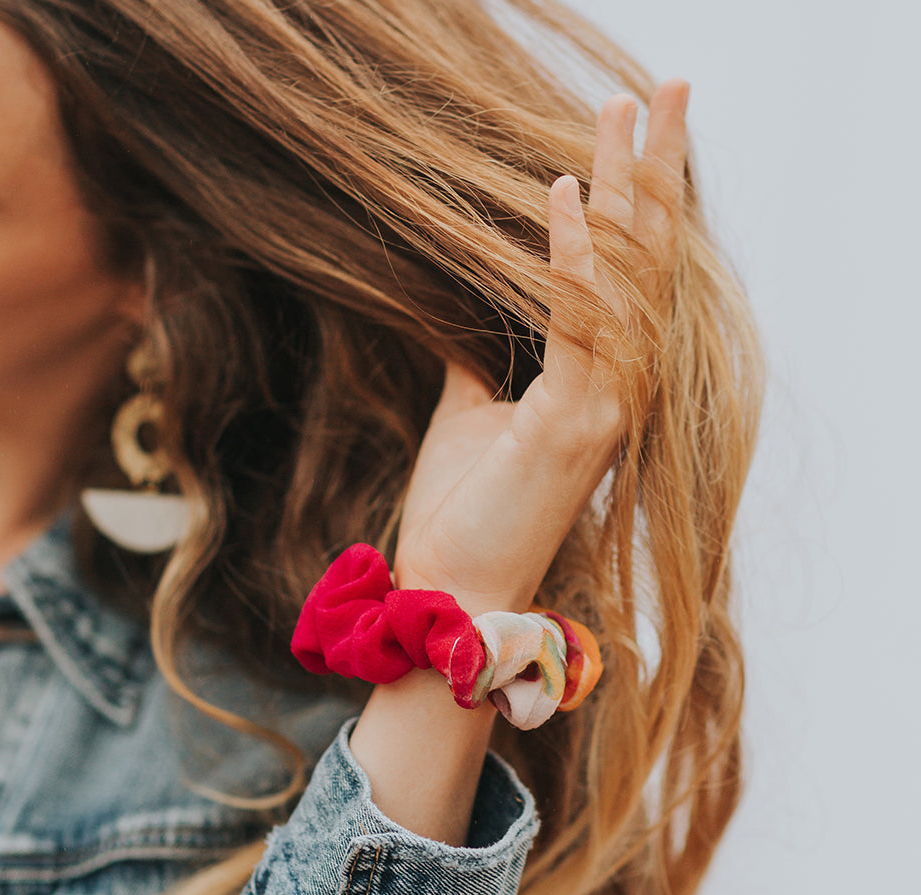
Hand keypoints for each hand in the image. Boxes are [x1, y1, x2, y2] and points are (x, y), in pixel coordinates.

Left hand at [395, 79, 690, 615]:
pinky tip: (564, 192)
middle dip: (654, 171)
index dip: (635, 200)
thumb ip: (483, 354)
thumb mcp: (470, 408)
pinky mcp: (571, 426)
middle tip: (667, 86)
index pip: (628, 274)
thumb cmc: (462, 505)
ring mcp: (601, 408)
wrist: (451, 585)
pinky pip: (577, 326)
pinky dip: (572, 258)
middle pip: (646, 261)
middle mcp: (615, 389)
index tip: (628, 129)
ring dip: (626, 190)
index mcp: (595, 382)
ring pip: (627, 280)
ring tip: (624, 110)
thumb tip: (469, 305)